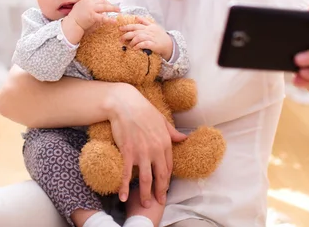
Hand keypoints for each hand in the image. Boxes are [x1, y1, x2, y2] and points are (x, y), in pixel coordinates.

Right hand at [68, 0, 119, 30]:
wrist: (72, 22)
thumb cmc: (75, 15)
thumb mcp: (81, 5)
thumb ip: (88, 4)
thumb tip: (96, 5)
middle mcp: (90, 2)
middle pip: (103, 1)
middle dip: (111, 4)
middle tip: (117, 7)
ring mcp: (91, 8)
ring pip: (105, 7)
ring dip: (113, 8)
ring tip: (118, 10)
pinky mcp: (92, 16)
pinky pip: (103, 18)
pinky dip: (109, 20)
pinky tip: (114, 21)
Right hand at [106, 84, 186, 207]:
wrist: (125, 104)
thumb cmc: (143, 110)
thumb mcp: (162, 120)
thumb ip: (172, 133)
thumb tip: (184, 138)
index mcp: (165, 143)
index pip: (168, 167)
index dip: (166, 179)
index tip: (164, 187)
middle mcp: (155, 150)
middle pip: (160, 177)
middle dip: (160, 192)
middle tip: (159, 202)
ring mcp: (141, 153)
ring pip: (146, 179)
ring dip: (145, 194)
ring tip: (145, 204)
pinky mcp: (128, 153)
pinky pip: (127, 174)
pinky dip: (125, 187)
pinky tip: (123, 196)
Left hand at [119, 17, 173, 59]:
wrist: (170, 44)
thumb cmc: (161, 36)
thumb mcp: (154, 26)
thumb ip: (145, 21)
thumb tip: (136, 17)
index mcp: (148, 27)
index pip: (136, 25)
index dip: (127, 27)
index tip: (120, 28)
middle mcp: (149, 31)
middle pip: (136, 31)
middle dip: (127, 35)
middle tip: (121, 39)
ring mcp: (151, 38)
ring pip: (139, 37)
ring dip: (132, 41)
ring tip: (129, 45)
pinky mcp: (154, 44)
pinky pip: (145, 44)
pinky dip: (139, 45)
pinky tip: (135, 48)